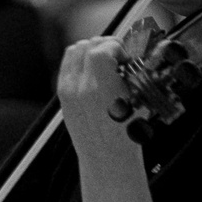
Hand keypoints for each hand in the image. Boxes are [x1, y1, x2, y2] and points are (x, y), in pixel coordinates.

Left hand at [56, 36, 138, 168]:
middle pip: (86, 45)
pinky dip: (80, 60)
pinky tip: (93, 69)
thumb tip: (134, 55)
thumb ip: (134, 74)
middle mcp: (80, 88)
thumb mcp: (138, 102)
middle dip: (105, 45)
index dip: (116, 46)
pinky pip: (67, 64)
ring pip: (73, 51)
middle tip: (118, 55)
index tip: (126, 54)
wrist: (106, 157)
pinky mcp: (62, 94)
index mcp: (101, 90)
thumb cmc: (126, 136)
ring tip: (106, 60)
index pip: (101, 49)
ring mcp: (67, 90)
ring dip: (91, 49)